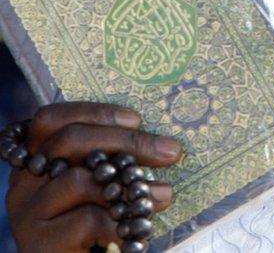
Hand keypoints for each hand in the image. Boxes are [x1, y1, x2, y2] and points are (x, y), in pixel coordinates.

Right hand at [7, 102, 182, 252]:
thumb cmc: (95, 223)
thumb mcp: (99, 185)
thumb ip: (110, 161)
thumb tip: (159, 142)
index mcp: (37, 159)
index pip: (52, 120)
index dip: (94, 113)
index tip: (136, 119)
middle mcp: (24, 181)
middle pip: (69, 142)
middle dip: (126, 143)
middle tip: (169, 152)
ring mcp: (27, 212)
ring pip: (78, 181)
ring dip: (129, 186)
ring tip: (164, 195)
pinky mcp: (38, 243)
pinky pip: (86, 220)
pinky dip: (120, 221)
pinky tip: (139, 227)